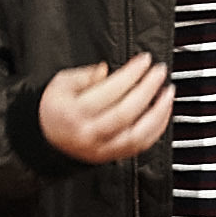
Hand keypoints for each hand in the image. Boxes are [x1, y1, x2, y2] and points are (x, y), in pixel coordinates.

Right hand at [38, 55, 172, 164]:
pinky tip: (163, 112)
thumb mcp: (60, 84)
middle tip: (159, 72)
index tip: (144, 60)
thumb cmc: (55, 109)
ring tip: (168, 92)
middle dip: (148, 89)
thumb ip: (84, 76)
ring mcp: (102, 148)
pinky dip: (156, 129)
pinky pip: (140, 146)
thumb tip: (106, 70)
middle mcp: (89, 133)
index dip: (131, 74)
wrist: (46, 139)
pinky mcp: (112, 156)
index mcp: (74, 112)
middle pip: (126, 112)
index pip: (109, 91)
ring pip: (137, 134)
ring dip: (158, 112)